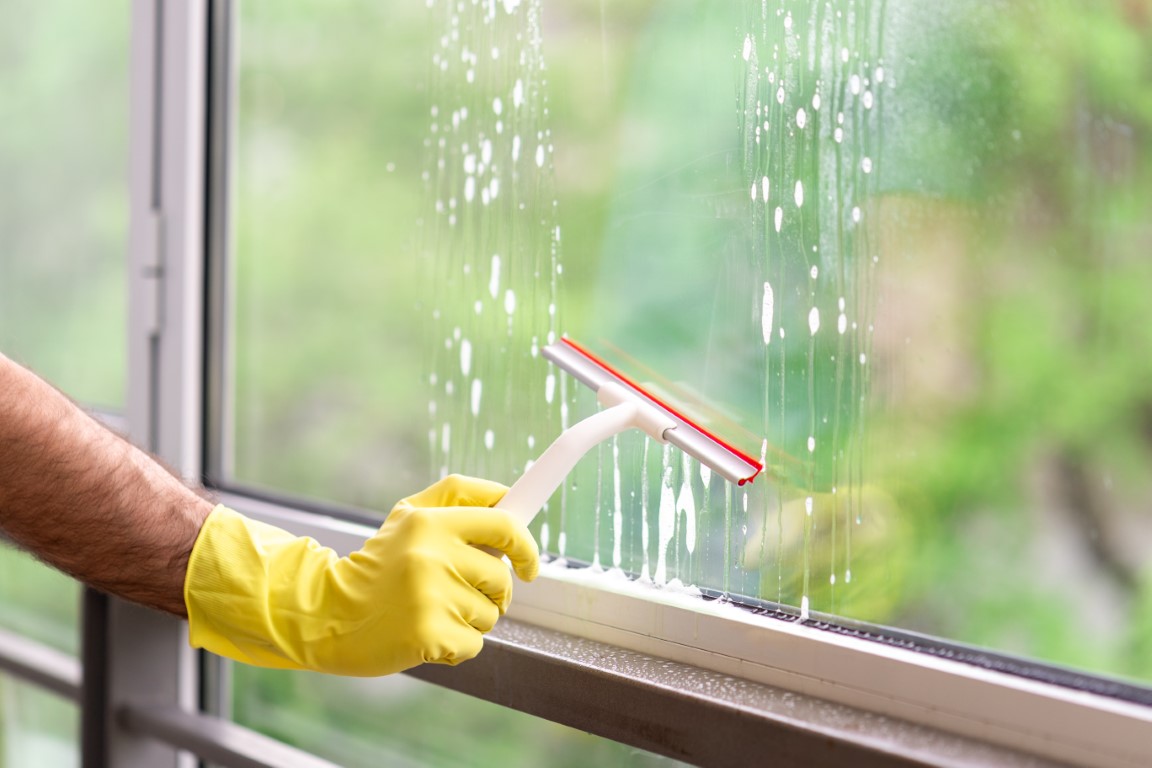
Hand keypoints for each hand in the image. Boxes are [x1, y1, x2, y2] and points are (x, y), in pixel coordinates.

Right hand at [184, 475, 538, 675]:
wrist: (328, 613)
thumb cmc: (378, 565)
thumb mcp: (409, 516)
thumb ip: (458, 499)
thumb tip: (513, 500)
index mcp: (430, 521)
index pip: (504, 523)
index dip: (527, 545)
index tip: (531, 566)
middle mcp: (431, 554)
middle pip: (502, 577)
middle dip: (494, 591)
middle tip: (463, 592)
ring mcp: (430, 595)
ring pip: (490, 614)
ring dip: (471, 619)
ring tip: (432, 610)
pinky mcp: (428, 633)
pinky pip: (473, 644)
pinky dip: (457, 646)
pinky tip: (426, 634)